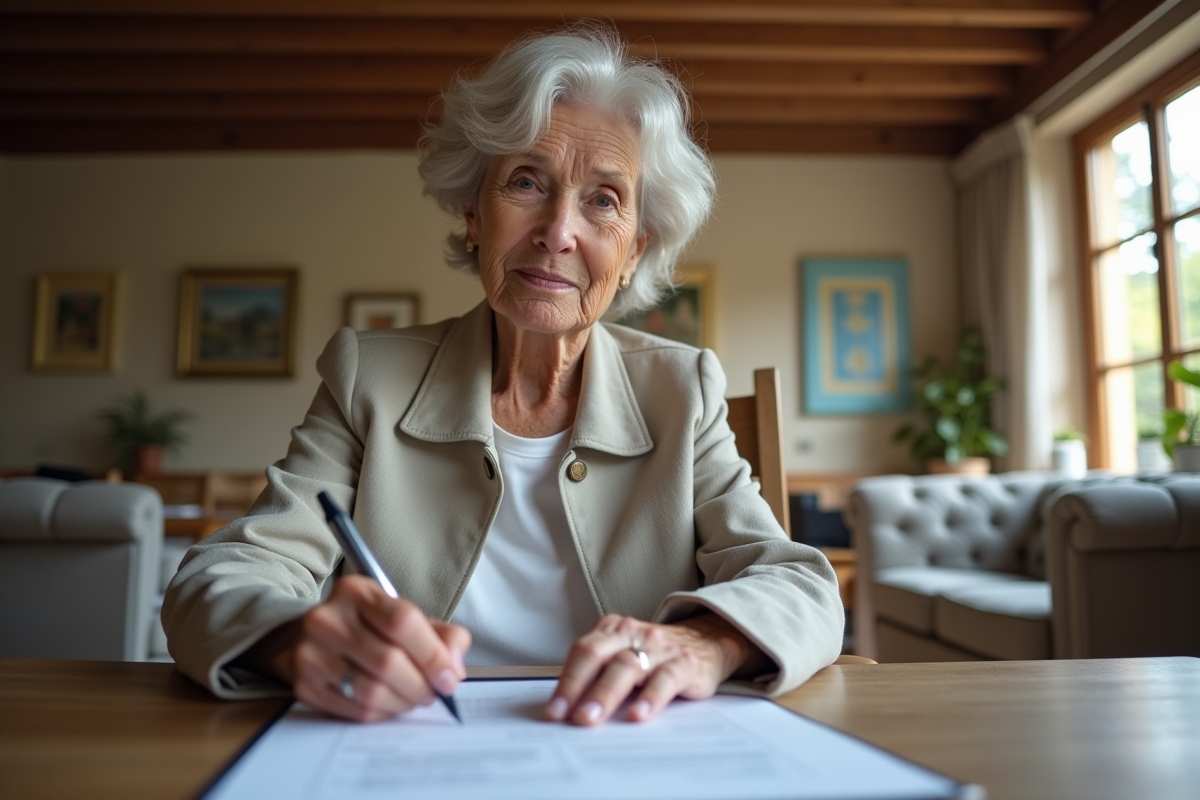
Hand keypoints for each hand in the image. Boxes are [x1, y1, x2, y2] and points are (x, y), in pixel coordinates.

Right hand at [245, 575, 469, 722]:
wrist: (309, 639)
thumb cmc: (367, 628)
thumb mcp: (402, 616)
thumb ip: (440, 635)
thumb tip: (454, 668)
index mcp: (356, 591)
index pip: (402, 621)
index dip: (433, 654)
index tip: (450, 676)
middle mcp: (328, 618)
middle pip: (388, 661)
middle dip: (421, 685)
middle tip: (434, 693)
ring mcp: (311, 653)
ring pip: (372, 691)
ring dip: (404, 702)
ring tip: (414, 699)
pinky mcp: (305, 686)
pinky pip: (356, 710)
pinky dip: (384, 714)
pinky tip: (391, 705)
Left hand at [545, 612, 769, 725]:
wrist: (709, 641)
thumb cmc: (657, 655)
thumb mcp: (625, 653)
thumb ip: (599, 672)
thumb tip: (566, 708)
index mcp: (613, 630)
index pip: (582, 651)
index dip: (565, 681)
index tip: (553, 711)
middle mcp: (633, 634)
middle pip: (597, 656)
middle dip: (577, 687)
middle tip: (566, 716)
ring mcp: (659, 647)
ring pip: (627, 666)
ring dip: (605, 694)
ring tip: (591, 717)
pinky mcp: (685, 664)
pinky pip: (665, 679)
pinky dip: (649, 698)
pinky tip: (638, 715)